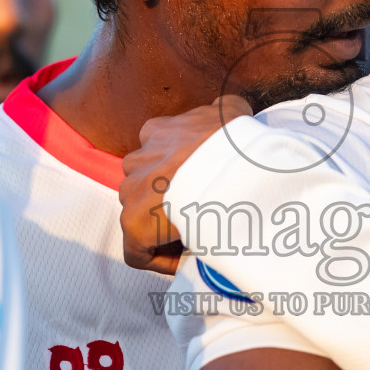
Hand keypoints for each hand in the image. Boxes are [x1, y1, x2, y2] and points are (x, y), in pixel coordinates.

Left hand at [119, 95, 251, 273]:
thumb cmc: (237, 140)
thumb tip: (227, 112)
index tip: (198, 196)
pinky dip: (159, 259)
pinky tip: (187, 260)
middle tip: (198, 217)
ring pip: (139, 217)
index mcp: (157, 133)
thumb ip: (221, 111)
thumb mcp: (230, 110)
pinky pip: (137, 251)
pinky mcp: (133, 222)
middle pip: (143, 187)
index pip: (155, 157)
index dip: (176, 180)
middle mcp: (138, 160)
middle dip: (166, 203)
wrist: (233, 164)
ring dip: (162, 228)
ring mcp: (132, 190)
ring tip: (195, 238)